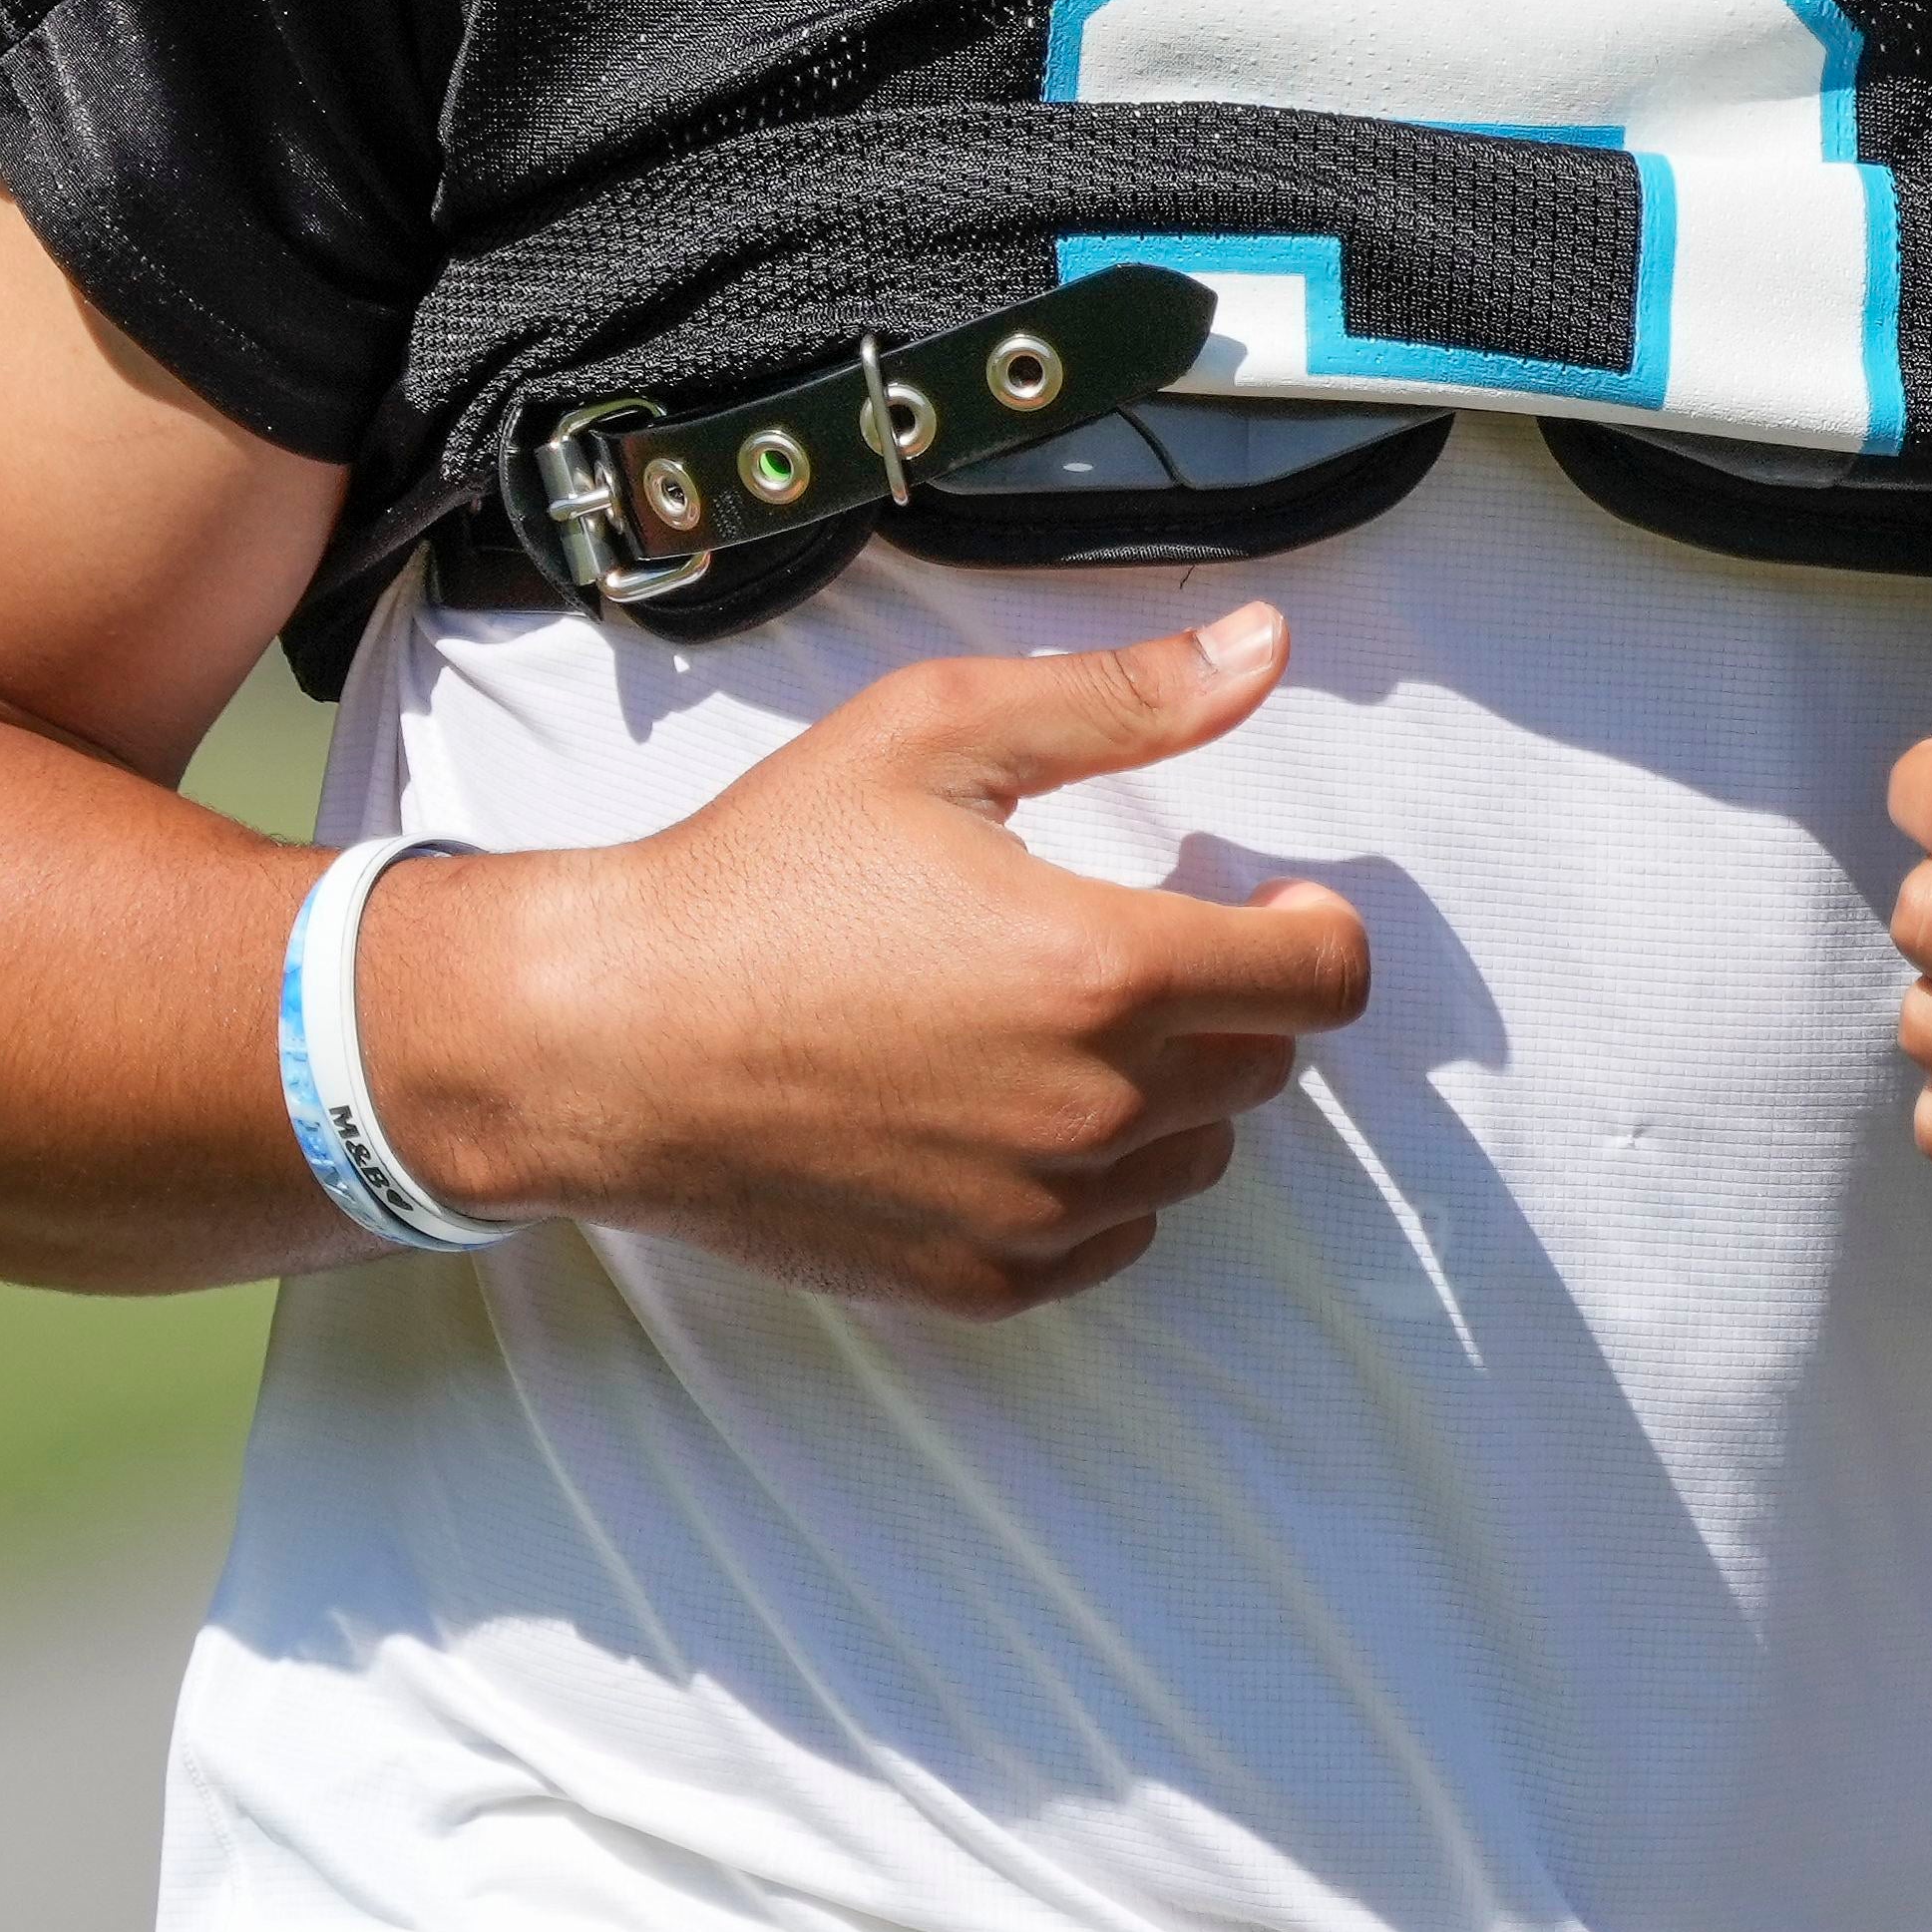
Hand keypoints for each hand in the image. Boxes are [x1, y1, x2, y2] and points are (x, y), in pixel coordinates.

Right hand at [392, 601, 1374, 1319]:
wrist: (608, 1036)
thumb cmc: (756, 879)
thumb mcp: (937, 736)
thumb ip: (1122, 699)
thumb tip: (1263, 651)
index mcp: (1103, 969)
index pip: (1323, 976)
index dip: (1312, 924)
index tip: (1261, 897)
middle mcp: (1092, 1110)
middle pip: (1264, 1064)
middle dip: (1229, 995)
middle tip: (1128, 940)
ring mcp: (1038, 1211)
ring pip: (1196, 1158)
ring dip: (1169, 1090)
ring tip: (1057, 1021)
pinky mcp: (981, 1280)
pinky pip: (1112, 1239)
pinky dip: (1096, 1182)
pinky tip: (1012, 1107)